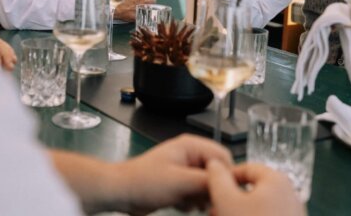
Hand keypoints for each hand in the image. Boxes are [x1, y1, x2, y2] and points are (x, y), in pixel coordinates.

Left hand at [111, 134, 232, 214]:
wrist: (122, 193)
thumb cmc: (145, 182)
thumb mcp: (180, 181)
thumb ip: (207, 181)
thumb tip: (228, 183)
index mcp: (191, 146)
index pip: (223, 157)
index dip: (227, 176)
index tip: (224, 193)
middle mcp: (190, 155)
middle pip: (216, 173)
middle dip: (211, 190)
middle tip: (200, 200)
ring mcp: (185, 170)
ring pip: (208, 186)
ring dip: (200, 198)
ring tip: (186, 201)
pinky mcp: (180, 184)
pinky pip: (197, 194)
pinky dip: (191, 202)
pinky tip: (179, 204)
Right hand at [113, 0, 157, 21]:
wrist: (112, 4)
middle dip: (149, 0)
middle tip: (142, 1)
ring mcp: (143, 8)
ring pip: (150, 7)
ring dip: (146, 7)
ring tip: (139, 6)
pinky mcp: (140, 15)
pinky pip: (144, 14)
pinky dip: (141, 13)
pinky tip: (136, 12)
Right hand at [207, 161, 305, 215]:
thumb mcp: (226, 201)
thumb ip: (217, 178)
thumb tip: (215, 164)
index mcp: (276, 180)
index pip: (246, 168)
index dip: (225, 178)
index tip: (211, 192)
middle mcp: (290, 195)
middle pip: (252, 190)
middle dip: (229, 200)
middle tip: (213, 213)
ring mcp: (293, 215)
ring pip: (258, 208)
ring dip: (237, 213)